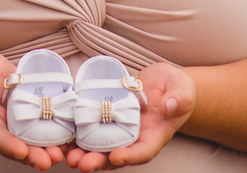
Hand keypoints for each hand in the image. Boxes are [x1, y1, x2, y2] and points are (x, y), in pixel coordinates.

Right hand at [0, 50, 67, 170]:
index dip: (7, 144)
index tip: (21, 151)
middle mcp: (0, 126)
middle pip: (16, 145)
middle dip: (32, 155)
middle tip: (48, 160)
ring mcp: (15, 122)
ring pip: (31, 140)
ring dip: (46, 149)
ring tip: (61, 153)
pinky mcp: (29, 113)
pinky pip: (41, 126)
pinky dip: (54, 134)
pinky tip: (69, 138)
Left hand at [65, 63, 195, 171]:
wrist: (165, 83)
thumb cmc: (178, 89)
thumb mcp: (183, 90)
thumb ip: (179, 99)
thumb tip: (167, 106)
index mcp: (155, 135)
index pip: (144, 151)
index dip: (130, 156)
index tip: (116, 156)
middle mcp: (135, 137)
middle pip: (117, 155)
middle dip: (99, 161)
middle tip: (82, 163)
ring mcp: (120, 129)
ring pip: (101, 146)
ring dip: (84, 153)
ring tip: (68, 156)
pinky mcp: (108, 118)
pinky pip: (93, 129)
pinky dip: (78, 135)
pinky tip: (63, 138)